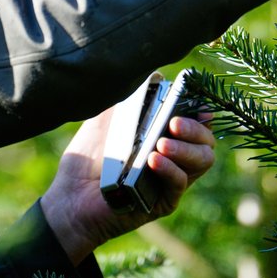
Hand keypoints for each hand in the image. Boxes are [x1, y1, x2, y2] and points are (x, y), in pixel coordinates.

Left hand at [39, 106, 216, 265]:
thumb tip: (153, 76)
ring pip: (201, 161)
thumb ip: (128, 98)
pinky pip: (179, 183)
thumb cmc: (88, 156)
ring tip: (161, 143)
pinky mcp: (163, 201)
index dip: (200, 112)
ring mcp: (171, 180)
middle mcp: (175, 157)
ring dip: (185, 148)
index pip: (198, 122)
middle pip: (206, 142)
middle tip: (173, 123)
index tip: (194, 105)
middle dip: (195, 129)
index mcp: (165, 134)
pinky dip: (170, 169)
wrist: (70, 194)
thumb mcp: (106, 119)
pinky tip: (153, 160)